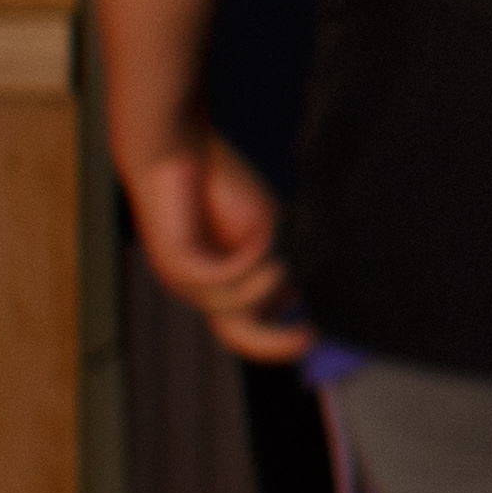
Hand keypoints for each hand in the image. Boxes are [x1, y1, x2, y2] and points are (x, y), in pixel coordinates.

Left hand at [126, 128, 311, 363]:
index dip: (281, 338)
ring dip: (264, 287)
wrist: (176, 149)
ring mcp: (183, 279)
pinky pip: (219, 278)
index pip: (250, 329)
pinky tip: (264, 238)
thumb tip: (299, 292)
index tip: (317, 332)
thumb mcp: (262, 232)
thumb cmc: (219, 185)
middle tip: (309, 337)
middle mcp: (199, 289)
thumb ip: (277, 262)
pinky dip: (248, 262)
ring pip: (232, 306)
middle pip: (236, 336)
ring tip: (283, 262)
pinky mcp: (174, 260)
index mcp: (220, 286)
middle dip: (274, 343)